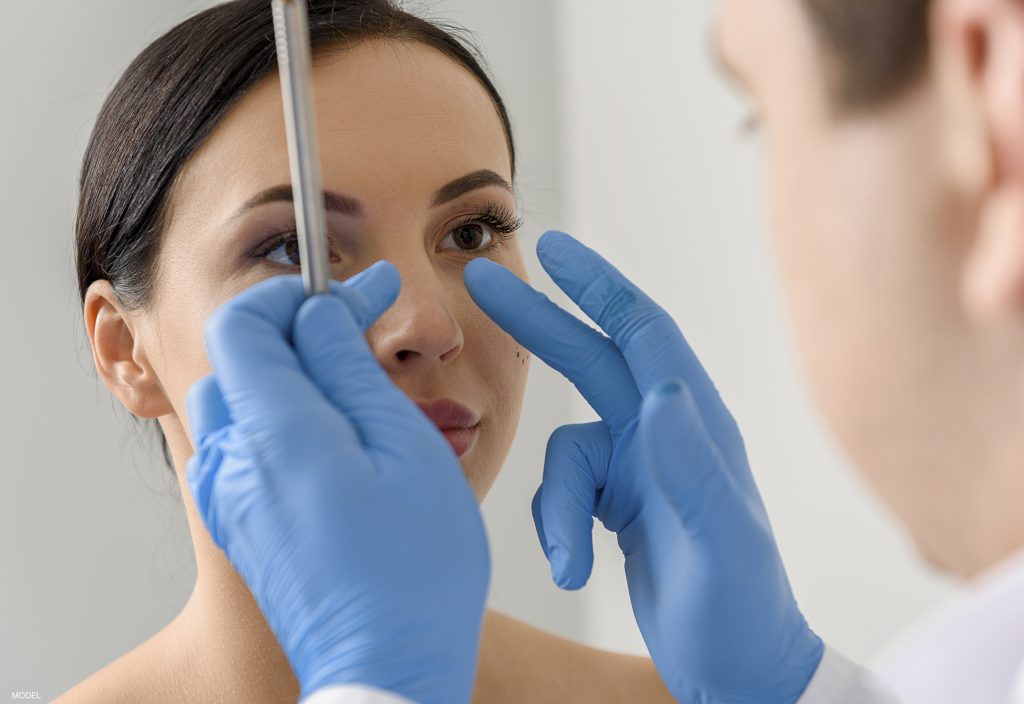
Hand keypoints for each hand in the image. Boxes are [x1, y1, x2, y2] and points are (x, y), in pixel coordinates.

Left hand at [185, 264, 489, 702]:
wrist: (387, 668)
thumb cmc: (413, 570)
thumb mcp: (403, 447)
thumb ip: (351, 367)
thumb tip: (321, 312)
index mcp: (275, 433)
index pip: (247, 322)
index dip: (299, 293)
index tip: (357, 292)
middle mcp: (235, 461)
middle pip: (241, 356)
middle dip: (300, 328)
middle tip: (365, 333)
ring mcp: (231, 496)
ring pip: (241, 398)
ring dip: (292, 374)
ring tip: (356, 388)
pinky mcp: (241, 523)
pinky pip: (244, 444)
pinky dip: (282, 417)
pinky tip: (336, 438)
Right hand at [464, 232, 822, 703]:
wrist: (735, 666)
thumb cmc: (741, 608)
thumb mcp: (720, 539)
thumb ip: (690, 464)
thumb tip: (664, 388)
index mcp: (695, 424)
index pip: (644, 334)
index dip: (599, 286)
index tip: (553, 249)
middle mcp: (664, 434)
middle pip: (590, 359)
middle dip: (538, 322)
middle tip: (484, 283)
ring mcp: (638, 467)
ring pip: (564, 454)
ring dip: (556, 508)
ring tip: (570, 559)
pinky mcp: (616, 502)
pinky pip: (561, 493)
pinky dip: (555, 528)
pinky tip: (574, 567)